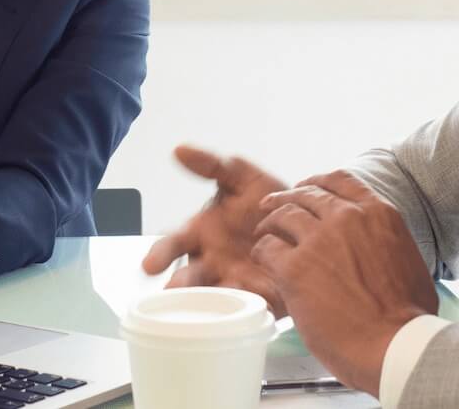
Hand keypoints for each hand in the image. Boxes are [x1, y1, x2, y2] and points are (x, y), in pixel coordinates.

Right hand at [141, 145, 288, 314]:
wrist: (309, 224)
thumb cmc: (266, 203)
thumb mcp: (242, 178)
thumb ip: (212, 165)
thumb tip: (179, 149)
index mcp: (201, 233)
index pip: (172, 243)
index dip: (160, 254)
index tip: (150, 265)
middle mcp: (212, 261)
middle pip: (188, 277)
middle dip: (179, 285)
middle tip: (171, 291)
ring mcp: (234, 281)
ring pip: (214, 297)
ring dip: (207, 302)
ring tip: (204, 306)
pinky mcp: (260, 297)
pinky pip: (248, 306)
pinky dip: (244, 307)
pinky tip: (244, 307)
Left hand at [251, 169, 437, 396]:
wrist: (395, 344)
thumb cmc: (409, 317)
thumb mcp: (410, 261)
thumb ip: (387, 245)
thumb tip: (378, 256)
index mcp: (378, 214)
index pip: (340, 181)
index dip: (317, 182)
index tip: (306, 187)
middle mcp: (346, 218)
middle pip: (307, 195)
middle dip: (288, 199)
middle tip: (274, 207)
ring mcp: (318, 240)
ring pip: (283, 215)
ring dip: (270, 223)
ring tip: (264, 232)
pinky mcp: (294, 267)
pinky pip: (267, 248)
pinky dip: (262, 252)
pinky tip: (263, 260)